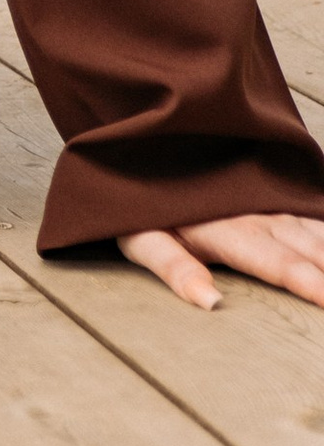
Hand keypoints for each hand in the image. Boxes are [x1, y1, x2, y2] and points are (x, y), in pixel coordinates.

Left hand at [117, 214, 323, 310]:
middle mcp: (256, 213)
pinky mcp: (279, 194)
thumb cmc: (140, 202)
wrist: (141, 142)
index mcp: (225, 228)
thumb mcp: (140, 236)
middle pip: (309, 248)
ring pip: (320, 230)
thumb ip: (172, 268)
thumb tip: (210, 303)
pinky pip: (317, 211)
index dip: (305, 280)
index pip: (273, 260)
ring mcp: (272, 202)